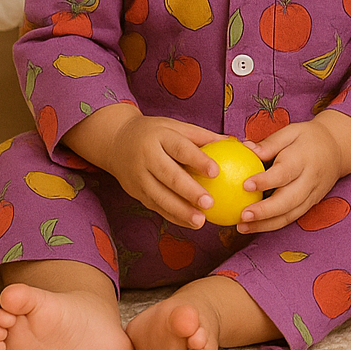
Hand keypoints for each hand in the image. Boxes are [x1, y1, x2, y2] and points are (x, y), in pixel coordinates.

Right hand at [106, 114, 224, 229]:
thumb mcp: (176, 126)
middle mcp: (146, 157)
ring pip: (159, 197)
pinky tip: (190, 223)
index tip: (216, 172)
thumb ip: (202, 136)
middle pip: (169, 176)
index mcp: (159, 137)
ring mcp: (138, 177)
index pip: (181, 149)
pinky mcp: (135, 192)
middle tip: (210, 204)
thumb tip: (236, 141)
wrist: (114, 141)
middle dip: (189, 192)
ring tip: (201, 221)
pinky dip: (172, 216)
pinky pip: (155, 206)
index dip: (198, 160)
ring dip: (180, 211)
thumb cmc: (156, 132)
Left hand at [237, 118, 344, 232]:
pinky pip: (292, 218)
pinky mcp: (311, 204)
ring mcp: (312, 194)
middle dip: (265, 211)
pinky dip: (272, 225)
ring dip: (265, 224)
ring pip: (290, 214)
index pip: (284, 172)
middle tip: (243, 215)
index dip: (265, 180)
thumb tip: (246, 148)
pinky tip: (254, 226)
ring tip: (242, 226)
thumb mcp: (292, 132)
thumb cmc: (309, 138)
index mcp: (304, 158)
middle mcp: (310, 179)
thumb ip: (270, 143)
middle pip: (289, 200)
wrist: (338, 149)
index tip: (245, 185)